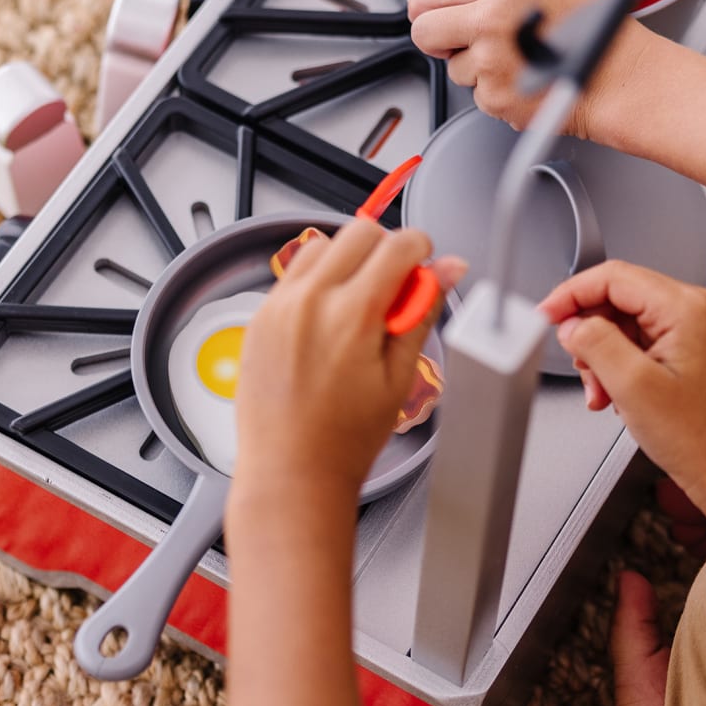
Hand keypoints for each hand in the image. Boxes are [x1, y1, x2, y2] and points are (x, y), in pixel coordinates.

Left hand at [232, 219, 464, 510]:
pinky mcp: (258, 318)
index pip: (397, 244)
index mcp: (352, 314)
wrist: (290, 474)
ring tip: (359, 307)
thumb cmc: (344, 440)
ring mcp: (278, 307)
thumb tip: (447, 271)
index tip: (425, 263)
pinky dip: (316, 282)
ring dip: (347, 261)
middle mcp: (309, 301)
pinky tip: (328, 323)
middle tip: (394, 290)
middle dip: (385, 249)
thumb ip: (421, 312)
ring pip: (321, 245)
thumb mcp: (399, 377)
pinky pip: (293, 275)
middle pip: (359, 231)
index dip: (422, 249)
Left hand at [408, 0, 649, 135]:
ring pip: (453, 68)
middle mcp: (491, 19)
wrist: (618, 77)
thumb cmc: (592, 31)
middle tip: (453, 43)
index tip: (430, 13)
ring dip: (475, 69)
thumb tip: (450, 0)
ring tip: (517, 61)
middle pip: (423, 30)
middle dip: (434, 38)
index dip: (426, 6)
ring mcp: (490, 61)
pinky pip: (477, 95)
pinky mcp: (495, 98)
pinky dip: (496, 92)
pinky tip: (525, 80)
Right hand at [540, 260, 705, 512]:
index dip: (572, 294)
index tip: (546, 315)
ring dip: (600, 355)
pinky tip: (614, 392)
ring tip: (602, 390)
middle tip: (582, 367)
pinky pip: (634, 339)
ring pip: (620, 321)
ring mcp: (691, 326)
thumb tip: (571, 323)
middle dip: (588, 333)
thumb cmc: (698, 436)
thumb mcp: (632, 386)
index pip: (613, 277)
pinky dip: (615, 364)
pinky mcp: (685, 344)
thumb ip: (595, 343)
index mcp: (686, 308)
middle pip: (615, 297)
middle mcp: (693, 308)